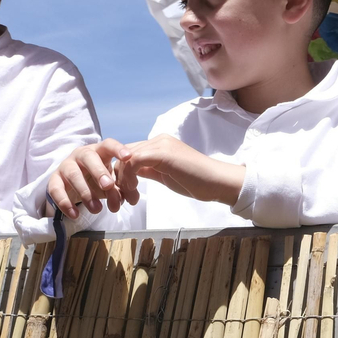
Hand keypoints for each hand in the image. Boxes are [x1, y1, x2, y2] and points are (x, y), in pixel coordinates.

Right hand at [48, 139, 132, 217]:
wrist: (72, 186)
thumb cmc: (96, 181)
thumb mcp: (110, 184)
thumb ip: (120, 190)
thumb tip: (131, 199)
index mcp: (98, 151)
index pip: (108, 145)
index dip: (118, 149)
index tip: (128, 157)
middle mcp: (81, 155)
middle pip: (89, 157)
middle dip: (99, 171)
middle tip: (108, 185)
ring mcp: (66, 166)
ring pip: (73, 174)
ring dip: (85, 192)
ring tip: (97, 209)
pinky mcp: (54, 180)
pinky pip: (56, 190)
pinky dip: (65, 203)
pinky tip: (75, 214)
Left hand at [115, 136, 244, 205]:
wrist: (217, 182)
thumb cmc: (196, 182)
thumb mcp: (167, 175)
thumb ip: (150, 170)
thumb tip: (134, 172)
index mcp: (160, 144)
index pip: (131, 153)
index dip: (123, 172)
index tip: (126, 192)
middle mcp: (159, 140)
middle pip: (125, 154)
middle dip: (120, 176)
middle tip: (124, 197)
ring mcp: (161, 144)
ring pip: (127, 157)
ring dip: (123, 179)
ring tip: (129, 196)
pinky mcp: (163, 153)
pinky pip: (134, 161)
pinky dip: (129, 176)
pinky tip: (134, 190)